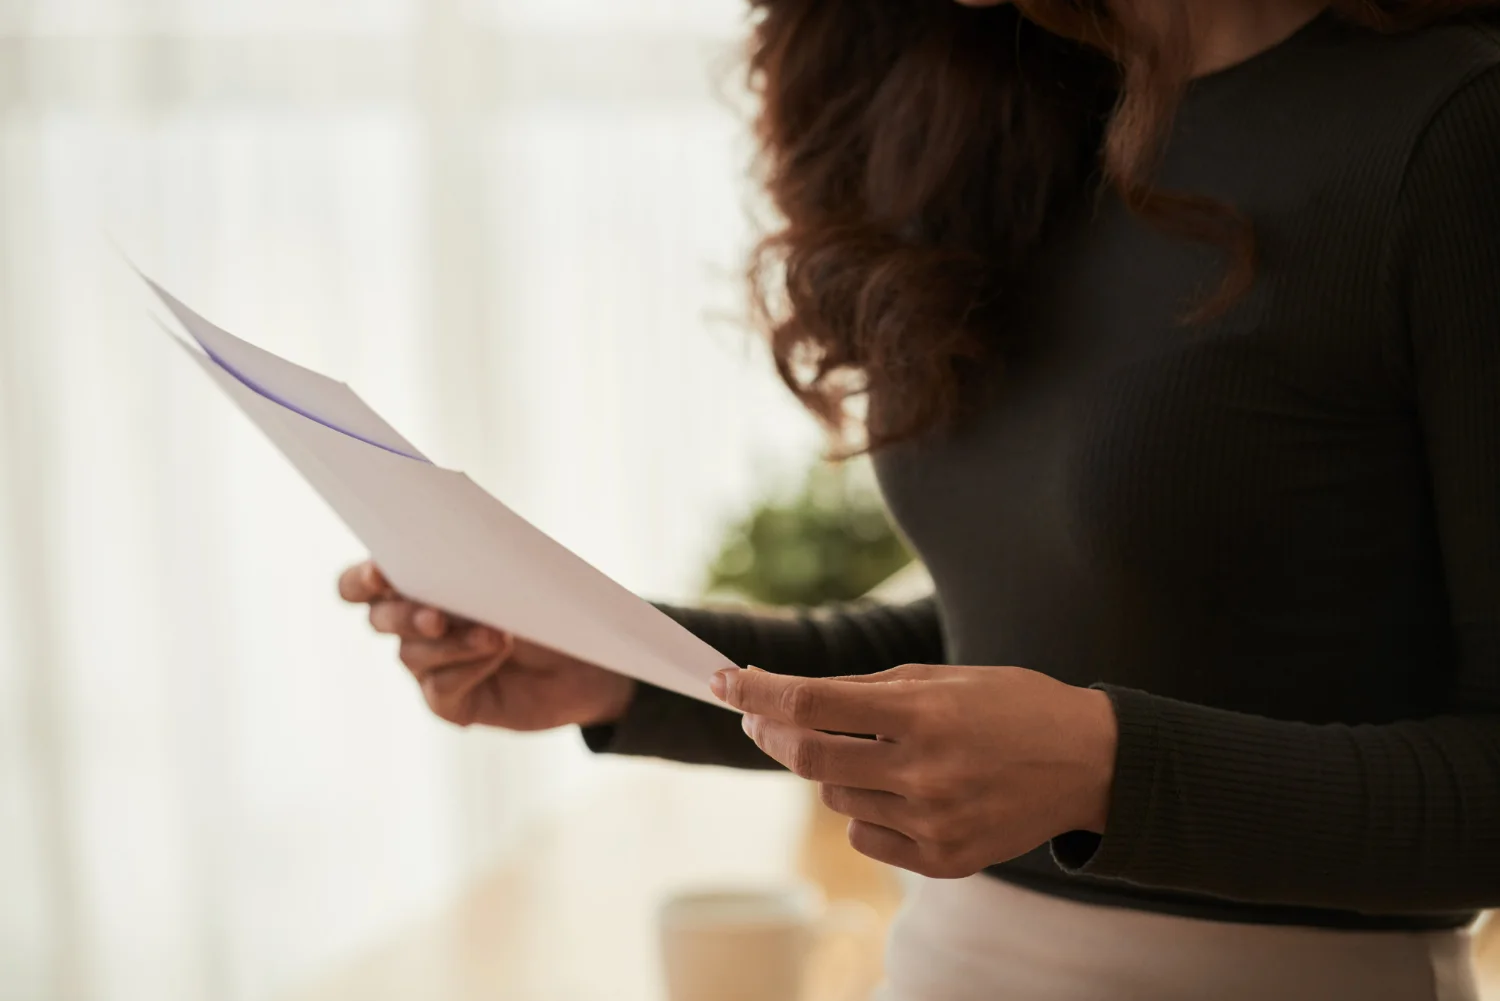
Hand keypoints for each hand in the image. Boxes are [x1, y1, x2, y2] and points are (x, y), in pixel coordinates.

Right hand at [338, 559, 636, 730]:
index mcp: (416, 583)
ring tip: (495, 635)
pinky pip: (440, 688)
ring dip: (451, 643)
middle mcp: (411, 625)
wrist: (585, 654)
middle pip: (380, 618)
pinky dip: (467, 669)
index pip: (360, 583)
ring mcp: (428, 666)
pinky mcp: (449, 701)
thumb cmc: (544, 601)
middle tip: (438, 616)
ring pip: (413, 654)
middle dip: (404, 615)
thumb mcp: (512, 576)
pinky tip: (496, 655)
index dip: (361, 579)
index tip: (380, 573)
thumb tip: (452, 566)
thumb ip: (475, 568)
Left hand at [712, 663, 1117, 878]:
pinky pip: (865, 836)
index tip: (724, 682)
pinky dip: (866, 810)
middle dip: (773, 733)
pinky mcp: (943, 860)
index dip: (757, 693)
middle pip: (808, 758)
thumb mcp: (940, 678)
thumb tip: (785, 695)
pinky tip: (902, 790)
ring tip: (880, 752)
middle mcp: (923, 772)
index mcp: (921, 714)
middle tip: (761, 717)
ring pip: (835, 797)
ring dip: (836, 770)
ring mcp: (933, 822)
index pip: (810, 705)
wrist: (1089, 763)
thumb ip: (863, 691)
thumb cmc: (1010, 706)